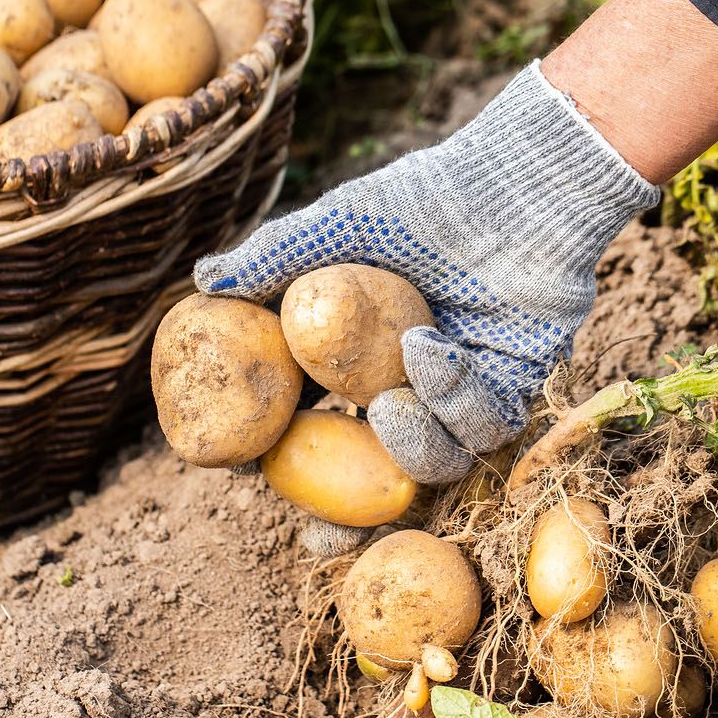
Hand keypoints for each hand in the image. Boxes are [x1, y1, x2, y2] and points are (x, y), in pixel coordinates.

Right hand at [195, 62, 659, 484]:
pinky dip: (451, 399)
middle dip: (347, 514)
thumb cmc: (423, 199)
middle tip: (319, 535)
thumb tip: (204, 283)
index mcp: (357, 357)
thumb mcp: (338, 226)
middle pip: (372, 470)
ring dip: (409, 445)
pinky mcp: (514, 386)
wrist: (511, 182)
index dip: (280, 457)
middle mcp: (406, 384)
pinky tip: (429, 349)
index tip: (248, 469)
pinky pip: (484, 426)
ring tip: (386, 404)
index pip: (310, 423)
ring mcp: (461, 391)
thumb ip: (275, 256)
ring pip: (433, 460)